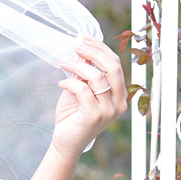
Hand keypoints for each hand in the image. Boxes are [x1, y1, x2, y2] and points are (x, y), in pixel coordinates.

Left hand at [54, 37, 126, 157]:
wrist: (65, 141)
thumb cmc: (73, 115)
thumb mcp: (79, 89)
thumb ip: (83, 73)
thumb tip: (81, 50)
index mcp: (119, 94)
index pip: (116, 64)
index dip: (101, 48)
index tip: (84, 38)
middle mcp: (119, 102)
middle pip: (113, 68)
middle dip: (94, 52)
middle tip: (75, 46)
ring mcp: (108, 111)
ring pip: (97, 78)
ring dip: (77, 66)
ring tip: (63, 63)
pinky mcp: (94, 117)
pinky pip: (84, 91)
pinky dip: (71, 83)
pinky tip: (61, 84)